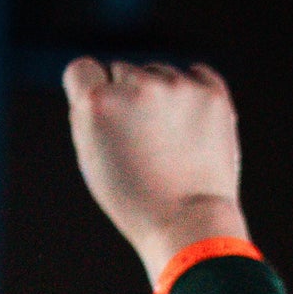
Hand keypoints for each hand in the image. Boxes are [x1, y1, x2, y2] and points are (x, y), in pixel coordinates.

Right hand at [63, 58, 247, 285]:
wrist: (187, 224)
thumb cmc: (135, 201)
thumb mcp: (94, 162)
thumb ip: (92, 116)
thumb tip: (103, 81)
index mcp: (97, 104)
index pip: (81, 69)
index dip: (89, 92)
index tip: (102, 115)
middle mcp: (136, 86)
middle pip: (122, 71)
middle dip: (127, 97)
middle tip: (139, 141)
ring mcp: (178, 86)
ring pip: (159, 73)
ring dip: (161, 97)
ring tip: (168, 144)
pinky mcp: (211, 92)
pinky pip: (196, 75)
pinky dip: (192, 95)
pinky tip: (189, 128)